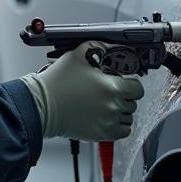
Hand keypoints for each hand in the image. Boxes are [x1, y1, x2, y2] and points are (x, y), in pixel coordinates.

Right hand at [19, 42, 144, 141]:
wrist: (42, 106)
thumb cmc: (57, 83)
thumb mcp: (79, 54)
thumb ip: (100, 47)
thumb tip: (113, 47)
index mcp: (112, 87)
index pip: (137, 87)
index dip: (131, 83)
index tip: (123, 82)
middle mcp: (113, 106)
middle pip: (133, 102)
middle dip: (124, 95)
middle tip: (110, 92)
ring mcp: (109, 122)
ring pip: (129, 117)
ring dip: (122, 110)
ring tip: (107, 104)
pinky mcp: (102, 134)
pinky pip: (123, 131)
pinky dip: (119, 125)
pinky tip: (108, 117)